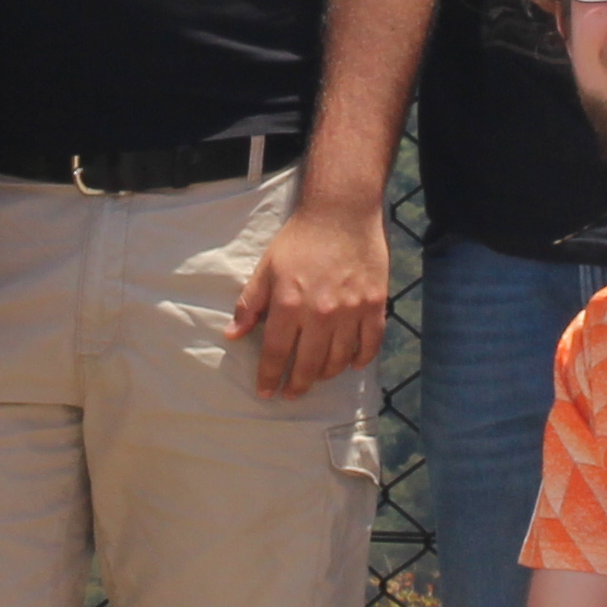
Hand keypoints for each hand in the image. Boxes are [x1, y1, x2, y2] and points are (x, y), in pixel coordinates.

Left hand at [228, 193, 389, 399]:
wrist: (341, 213)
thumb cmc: (299, 239)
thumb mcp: (266, 268)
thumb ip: (250, 304)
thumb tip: (233, 334)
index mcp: (288, 304)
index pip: (276, 354)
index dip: (269, 377)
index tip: (266, 392)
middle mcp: (320, 314)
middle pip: (308, 365)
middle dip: (297, 385)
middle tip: (291, 394)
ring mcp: (350, 311)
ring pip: (339, 360)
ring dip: (326, 375)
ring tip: (317, 377)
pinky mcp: (374, 305)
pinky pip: (370, 344)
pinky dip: (360, 359)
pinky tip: (351, 364)